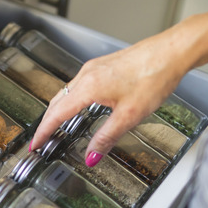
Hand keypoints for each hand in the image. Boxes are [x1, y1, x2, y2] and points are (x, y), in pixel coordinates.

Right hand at [31, 32, 189, 163]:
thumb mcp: (130, 115)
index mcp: (89, 87)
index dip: (44, 131)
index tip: (36, 144)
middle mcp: (87, 75)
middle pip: (57, 102)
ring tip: (55, 127)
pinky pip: (78, 85)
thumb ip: (106, 138)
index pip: (57, 114)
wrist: (171, 52)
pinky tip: (79, 106)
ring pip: (66, 92)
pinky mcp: (103, 66)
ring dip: (58, 110)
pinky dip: (71, 100)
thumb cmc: (154, 76)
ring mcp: (94, 68)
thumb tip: (91, 156)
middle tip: (41, 140)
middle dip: (46, 122)